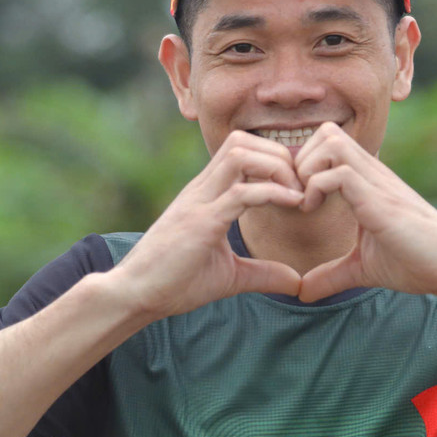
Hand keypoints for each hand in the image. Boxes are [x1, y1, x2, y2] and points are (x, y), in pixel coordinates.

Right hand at [114, 130, 305, 317]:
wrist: (134, 295)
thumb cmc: (174, 283)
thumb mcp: (230, 276)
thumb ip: (264, 273)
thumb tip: (297, 281)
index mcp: (206, 194)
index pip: (241, 151)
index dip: (275, 160)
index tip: (298, 188)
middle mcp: (201, 189)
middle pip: (242, 141)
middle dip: (280, 156)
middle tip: (302, 187)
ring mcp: (199, 202)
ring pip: (241, 154)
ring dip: (277, 167)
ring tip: (297, 194)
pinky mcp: (201, 222)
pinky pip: (242, 192)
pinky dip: (273, 192)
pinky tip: (293, 204)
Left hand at [292, 123, 436, 303]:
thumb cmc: (416, 262)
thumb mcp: (361, 269)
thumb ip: (331, 275)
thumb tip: (301, 292)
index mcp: (366, 182)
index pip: (328, 143)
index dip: (302, 165)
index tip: (295, 199)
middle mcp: (371, 173)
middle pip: (326, 131)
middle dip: (300, 159)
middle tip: (294, 196)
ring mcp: (376, 182)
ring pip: (331, 141)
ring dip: (307, 168)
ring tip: (304, 202)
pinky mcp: (380, 200)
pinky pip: (340, 173)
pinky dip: (316, 187)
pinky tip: (312, 211)